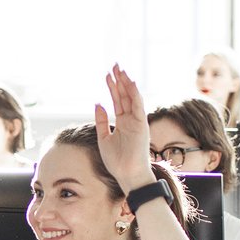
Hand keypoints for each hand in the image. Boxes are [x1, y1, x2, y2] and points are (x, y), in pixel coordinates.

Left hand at [94, 65, 155, 192]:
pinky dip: (134, 93)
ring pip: (131, 97)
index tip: (107, 75)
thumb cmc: (117, 161)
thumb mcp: (104, 138)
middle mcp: (131, 119)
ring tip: (119, 69)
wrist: (127, 174)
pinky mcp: (141, 124)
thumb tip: (98, 103)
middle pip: (124, 96)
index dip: (113, 87)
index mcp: (123, 122)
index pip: (118, 100)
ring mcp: (136, 121)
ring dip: (125, 83)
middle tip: (114, 65)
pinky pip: (138, 105)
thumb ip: (101, 121)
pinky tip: (129, 82)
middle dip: (119, 80)